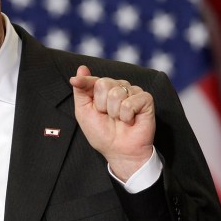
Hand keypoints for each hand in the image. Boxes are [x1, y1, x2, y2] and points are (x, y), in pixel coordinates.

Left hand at [69, 65, 154, 180]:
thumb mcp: (84, 112)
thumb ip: (81, 91)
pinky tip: (130, 121)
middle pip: (104, 83)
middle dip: (101, 104)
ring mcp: (133, 92)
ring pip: (117, 93)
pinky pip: (130, 102)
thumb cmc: (101, 134)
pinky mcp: (146, 99)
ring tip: (119, 120)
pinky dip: (126, 115)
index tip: (75, 81)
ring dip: (114, 112)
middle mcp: (118, 87)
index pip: (93, 79)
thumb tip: (81, 68)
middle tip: (108, 116)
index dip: (84, 81)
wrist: (119, 151)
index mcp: (103, 90)